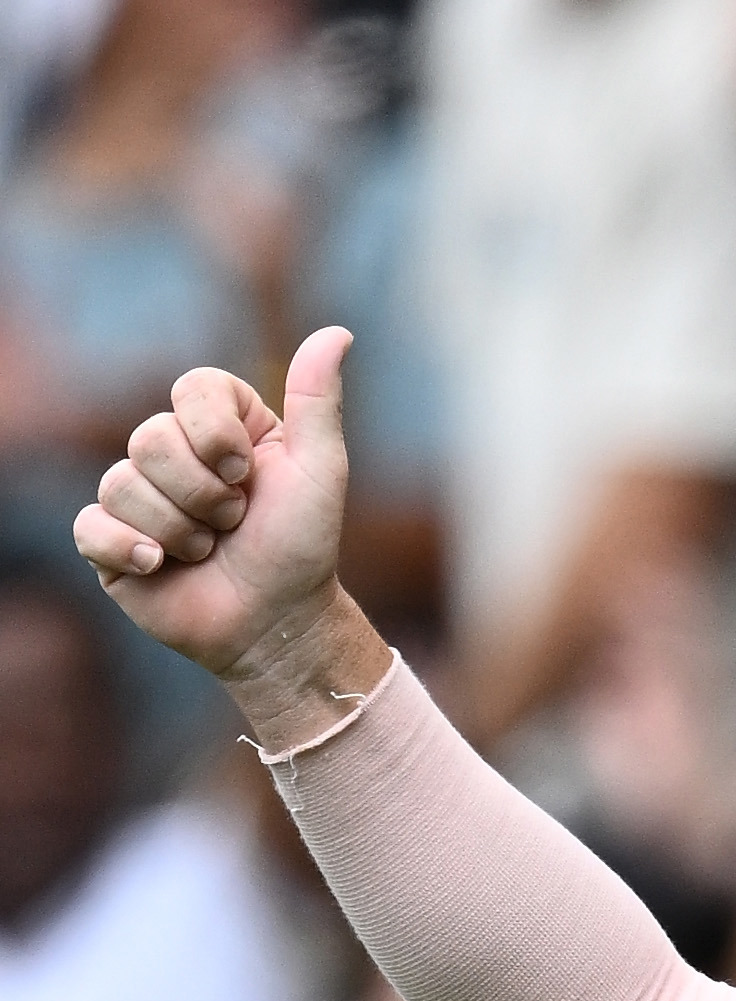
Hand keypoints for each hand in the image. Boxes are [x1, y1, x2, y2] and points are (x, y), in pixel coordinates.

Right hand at [72, 329, 379, 743]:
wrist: (279, 626)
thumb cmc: (302, 549)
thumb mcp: (321, 470)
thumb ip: (318, 399)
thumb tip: (338, 332)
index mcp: (217, 425)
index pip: (191, 389)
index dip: (215, 433)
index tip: (246, 473)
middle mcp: (171, 452)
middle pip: (151, 438)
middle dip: (204, 494)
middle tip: (234, 525)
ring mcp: (136, 497)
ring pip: (124, 484)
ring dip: (182, 531)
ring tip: (211, 552)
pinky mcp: (110, 542)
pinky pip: (92, 526)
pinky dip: (129, 548)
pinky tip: (159, 567)